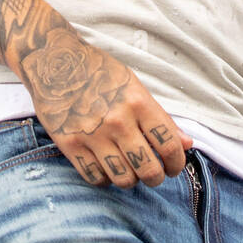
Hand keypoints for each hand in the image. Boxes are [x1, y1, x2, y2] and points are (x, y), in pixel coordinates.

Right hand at [24, 30, 193, 187]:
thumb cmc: (100, 73)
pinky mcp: (70, 144)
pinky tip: (105, 167)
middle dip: (156, 178)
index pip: (169, 146)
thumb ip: (161, 118)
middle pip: (148, 170)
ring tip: (129, 170)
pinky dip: (104, 179)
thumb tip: (187, 143)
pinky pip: (95, 178)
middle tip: (153, 174)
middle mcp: (118, 120)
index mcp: (139, 103)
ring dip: (130, 180)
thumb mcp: (135, 87)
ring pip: (123, 179)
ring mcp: (92, 134)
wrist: (56, 62)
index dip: (177, 163)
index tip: (174, 167)